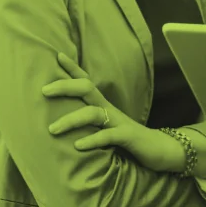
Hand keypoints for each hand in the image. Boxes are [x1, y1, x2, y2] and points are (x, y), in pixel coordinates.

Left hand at [42, 52, 184, 173]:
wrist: (161, 151)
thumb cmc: (128, 140)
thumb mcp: (105, 127)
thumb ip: (89, 123)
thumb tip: (62, 121)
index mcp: (103, 105)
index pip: (86, 81)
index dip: (72, 69)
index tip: (57, 56)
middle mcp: (109, 109)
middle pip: (86, 88)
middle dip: (65, 86)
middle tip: (44, 91)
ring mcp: (119, 122)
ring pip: (93, 113)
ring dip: (71, 120)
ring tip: (52, 129)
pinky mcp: (127, 137)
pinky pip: (108, 136)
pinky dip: (92, 139)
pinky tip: (77, 146)